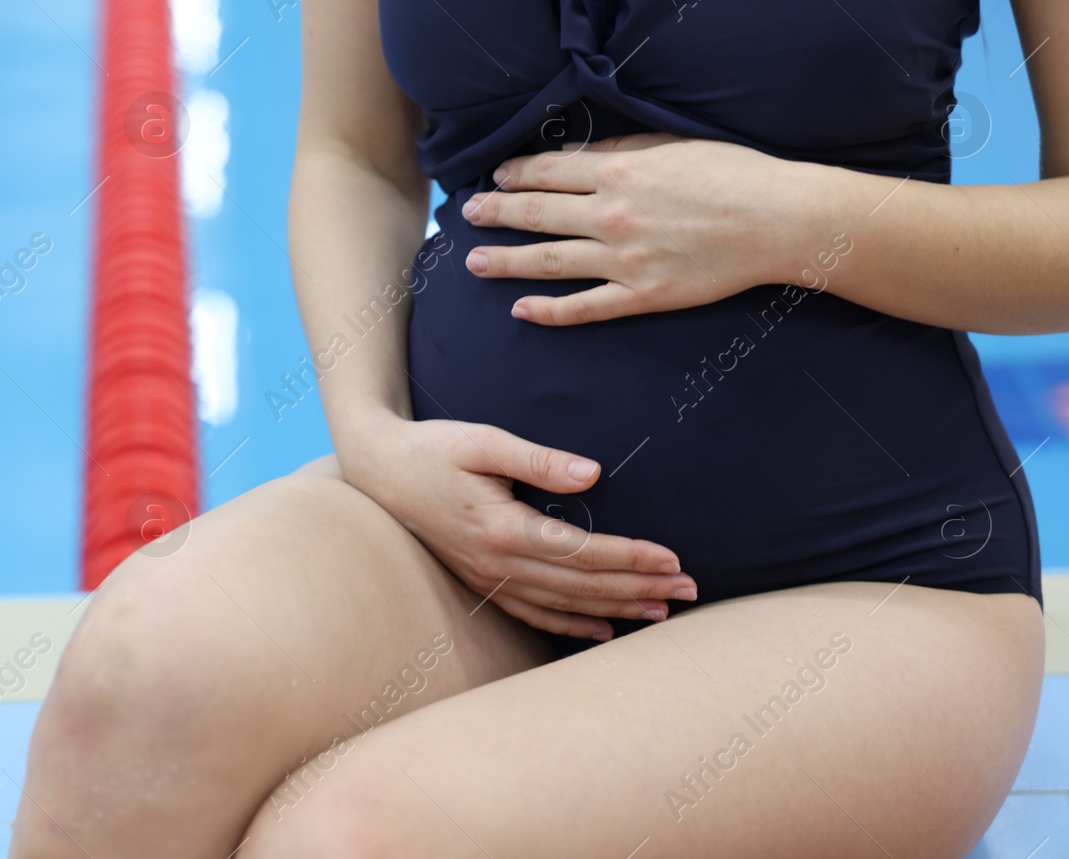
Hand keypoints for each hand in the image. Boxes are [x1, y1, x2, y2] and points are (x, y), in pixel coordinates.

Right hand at [336, 411, 696, 641]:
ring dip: (616, 609)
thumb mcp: (482, 440)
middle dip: (639, 588)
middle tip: (690, 590)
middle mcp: (496, 563)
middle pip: (582, 585)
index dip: (631, 557)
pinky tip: (604, 629)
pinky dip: (571, 624)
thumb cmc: (432, 447)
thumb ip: (538, 459)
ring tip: (663, 610)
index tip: (674, 559)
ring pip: (564, 605)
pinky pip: (533, 613)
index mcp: (501, 528)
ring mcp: (487, 578)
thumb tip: (593, 474)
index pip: (582, 551)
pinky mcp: (481, 580)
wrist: (378, 469)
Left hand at [461, 133, 814, 324]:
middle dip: (496, 214)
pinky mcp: (643, 295)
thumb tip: (575, 154)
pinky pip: (585, 307)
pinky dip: (549, 311)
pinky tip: (521, 310)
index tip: (495, 179)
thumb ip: (620, 149)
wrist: (778, 221)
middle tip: (466, 217)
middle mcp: (612, 215)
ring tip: (475, 263)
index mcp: (619, 172)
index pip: (549, 173)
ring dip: (506, 262)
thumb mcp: (672, 144)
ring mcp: (624, 259)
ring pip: (549, 262)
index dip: (516, 175)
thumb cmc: (733, 174)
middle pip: (537, 215)